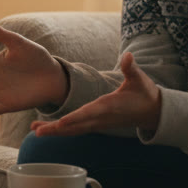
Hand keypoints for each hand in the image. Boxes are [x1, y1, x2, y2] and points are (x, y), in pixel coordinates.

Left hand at [30, 52, 160, 136]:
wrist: (152, 112)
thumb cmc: (144, 93)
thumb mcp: (139, 79)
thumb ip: (131, 68)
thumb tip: (128, 56)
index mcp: (110, 106)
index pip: (90, 113)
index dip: (75, 118)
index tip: (61, 122)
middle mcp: (101, 118)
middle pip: (76, 126)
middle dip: (57, 129)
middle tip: (37, 131)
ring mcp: (98, 124)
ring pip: (74, 130)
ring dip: (55, 131)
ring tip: (35, 130)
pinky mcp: (96, 125)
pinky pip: (76, 130)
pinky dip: (61, 130)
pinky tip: (46, 129)